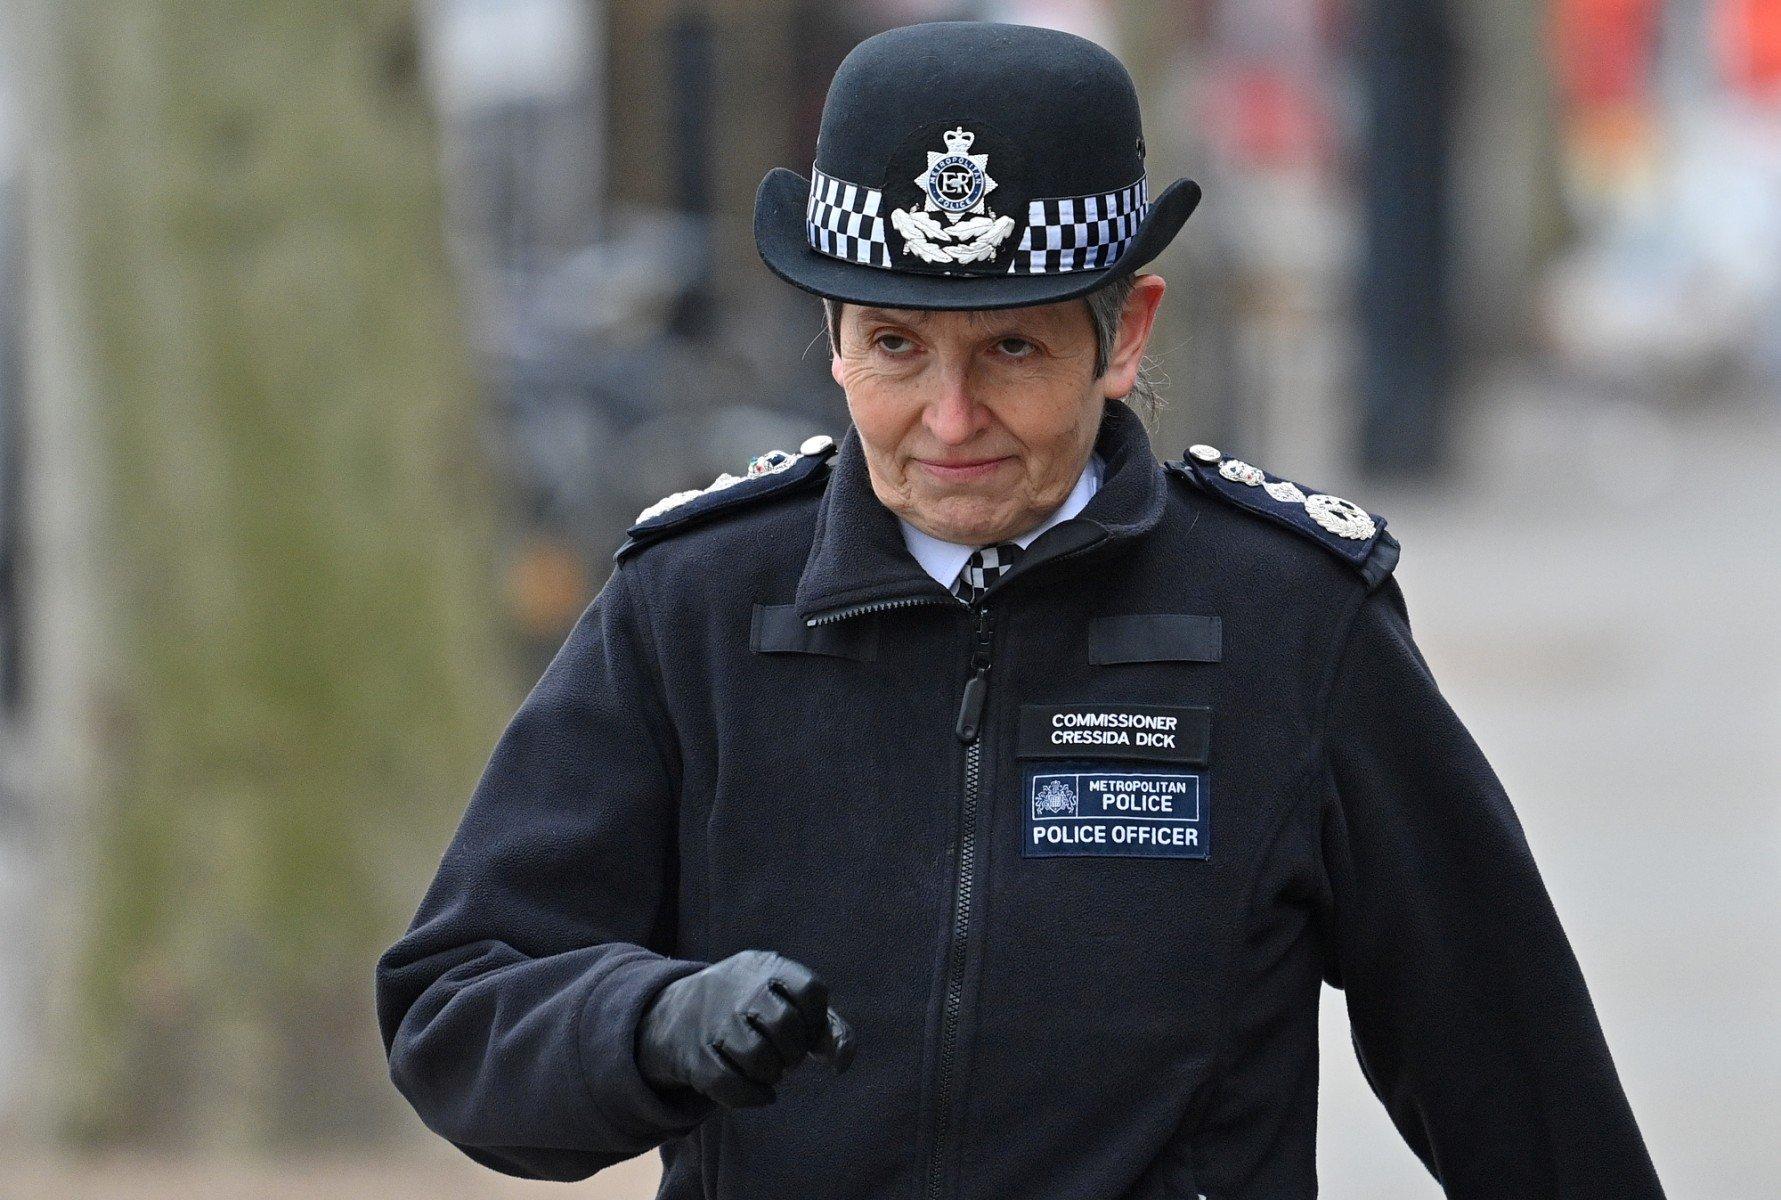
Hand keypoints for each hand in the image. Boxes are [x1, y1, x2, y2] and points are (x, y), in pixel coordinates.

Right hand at [636, 949, 855, 1107]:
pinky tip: (760, 1092)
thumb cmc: (751, 1009)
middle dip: (795, 1051)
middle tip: (787, 1056)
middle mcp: (739, 989)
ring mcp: (714, 1022)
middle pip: (786, 1025)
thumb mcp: (785, 1000)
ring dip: (773, 1073)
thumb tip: (842, 1062)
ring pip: (758, 1057)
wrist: (675, 1012)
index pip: (811, 990)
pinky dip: (753, 1095)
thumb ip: (826, 1027)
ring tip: (770, 1069)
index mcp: (767, 967)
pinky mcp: (695, 1056)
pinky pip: (731, 1084)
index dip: (817, 1019)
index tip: (805, 1030)